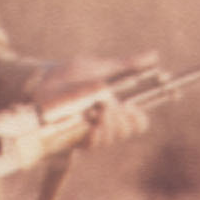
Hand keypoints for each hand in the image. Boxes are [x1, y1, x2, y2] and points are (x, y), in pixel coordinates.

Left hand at [32, 51, 159, 145]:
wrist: (45, 80)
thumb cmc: (72, 73)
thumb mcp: (102, 67)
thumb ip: (128, 64)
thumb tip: (155, 55)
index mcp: (117, 107)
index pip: (139, 119)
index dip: (146, 113)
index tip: (148, 102)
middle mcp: (107, 122)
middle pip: (130, 129)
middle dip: (127, 118)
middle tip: (119, 106)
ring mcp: (91, 131)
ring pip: (113, 137)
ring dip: (112, 124)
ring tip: (102, 109)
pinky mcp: (75, 137)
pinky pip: (92, 144)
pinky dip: (97, 135)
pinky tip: (94, 125)